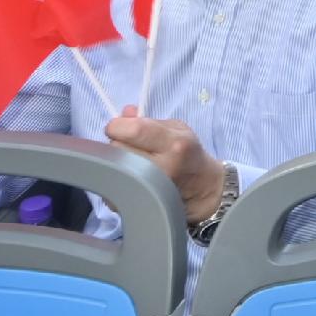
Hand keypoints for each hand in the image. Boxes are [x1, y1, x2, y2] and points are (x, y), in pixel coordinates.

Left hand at [102, 110, 226, 223]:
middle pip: (118, 149)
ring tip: (130, 159)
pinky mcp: (139, 202)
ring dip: (116, 161)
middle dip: (117, 142)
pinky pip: (115, 186)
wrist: (201, 187)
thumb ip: (149, 120)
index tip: (119, 126)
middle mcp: (163, 167)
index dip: (118, 125)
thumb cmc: (189, 153)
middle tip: (127, 144)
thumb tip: (125, 113)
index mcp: (174, 144)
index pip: (133, 130)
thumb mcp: (177, 129)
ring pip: (114, 167)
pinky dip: (117, 178)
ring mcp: (151, 188)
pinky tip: (131, 175)